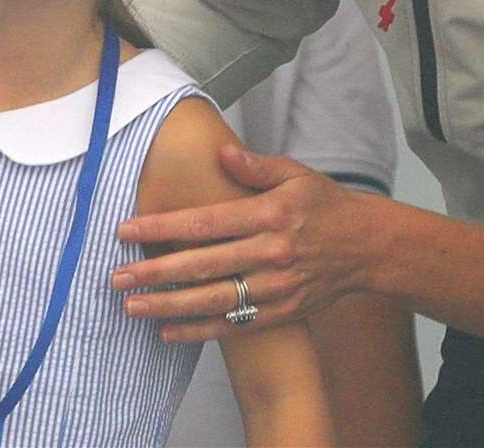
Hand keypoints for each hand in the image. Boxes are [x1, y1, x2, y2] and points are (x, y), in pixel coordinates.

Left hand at [111, 145, 365, 343]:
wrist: (367, 247)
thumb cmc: (325, 205)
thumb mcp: (296, 174)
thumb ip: (255, 167)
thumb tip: (221, 153)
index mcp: (270, 214)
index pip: (206, 222)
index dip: (163, 227)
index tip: (127, 229)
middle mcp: (272, 252)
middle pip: (203, 264)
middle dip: (156, 271)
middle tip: (116, 276)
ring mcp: (277, 286)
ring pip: (214, 300)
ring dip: (169, 305)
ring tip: (131, 306)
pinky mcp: (283, 312)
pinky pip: (235, 325)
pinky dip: (199, 331)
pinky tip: (167, 331)